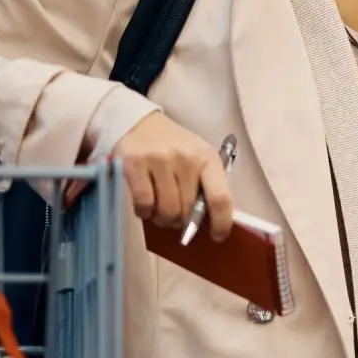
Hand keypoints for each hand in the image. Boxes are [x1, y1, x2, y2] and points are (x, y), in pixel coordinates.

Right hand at [112, 113, 234, 239]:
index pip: (221, 198)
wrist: (137, 122)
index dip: (221, 223)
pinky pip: (143, 204)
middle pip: (188, 210)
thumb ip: (210, 186)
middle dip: (182, 221)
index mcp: (208, 158)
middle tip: (175, 215)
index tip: (218, 236)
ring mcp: (159, 160)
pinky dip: (144, 212)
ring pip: (166, 211)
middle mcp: (186, 158)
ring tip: (159, 209)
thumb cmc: (173, 146)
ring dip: (162, 219)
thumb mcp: (198, 159)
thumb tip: (223, 220)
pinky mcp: (135, 164)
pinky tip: (145, 205)